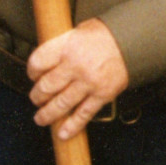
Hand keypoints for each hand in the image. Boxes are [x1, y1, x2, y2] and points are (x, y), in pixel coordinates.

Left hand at [25, 19, 128, 141]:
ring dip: (47, 114)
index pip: (38, 62)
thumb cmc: (105, 35)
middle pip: (46, 86)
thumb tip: (46, 61)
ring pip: (60, 104)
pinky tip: (63, 133)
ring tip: (41, 118)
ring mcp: (88, 82)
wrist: (133, 41)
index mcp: (67, 46)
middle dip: (37, 96)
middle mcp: (75, 65)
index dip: (32, 71)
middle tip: (36, 98)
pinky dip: (71, 126)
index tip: (33, 75)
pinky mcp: (102, 95)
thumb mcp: (79, 31)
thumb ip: (62, 45)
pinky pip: (83, 114)